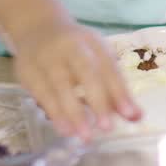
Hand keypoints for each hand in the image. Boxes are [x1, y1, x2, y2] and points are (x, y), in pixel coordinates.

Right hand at [10, 17, 140, 139]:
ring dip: (74, 112)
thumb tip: (137, 117)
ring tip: (85, 136)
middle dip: (98, 99)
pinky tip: (65, 129)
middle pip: (86, 71)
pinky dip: (54, 113)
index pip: (109, 67)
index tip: (131, 115)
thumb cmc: (77, 51)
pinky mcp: (28, 71)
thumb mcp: (98, 60)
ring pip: (60, 84)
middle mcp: (71, 46)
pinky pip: (41, 93)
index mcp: (93, 43)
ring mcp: (47, 57)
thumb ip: (116, 89)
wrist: (37, 28)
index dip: (120, 91)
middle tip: (107, 128)